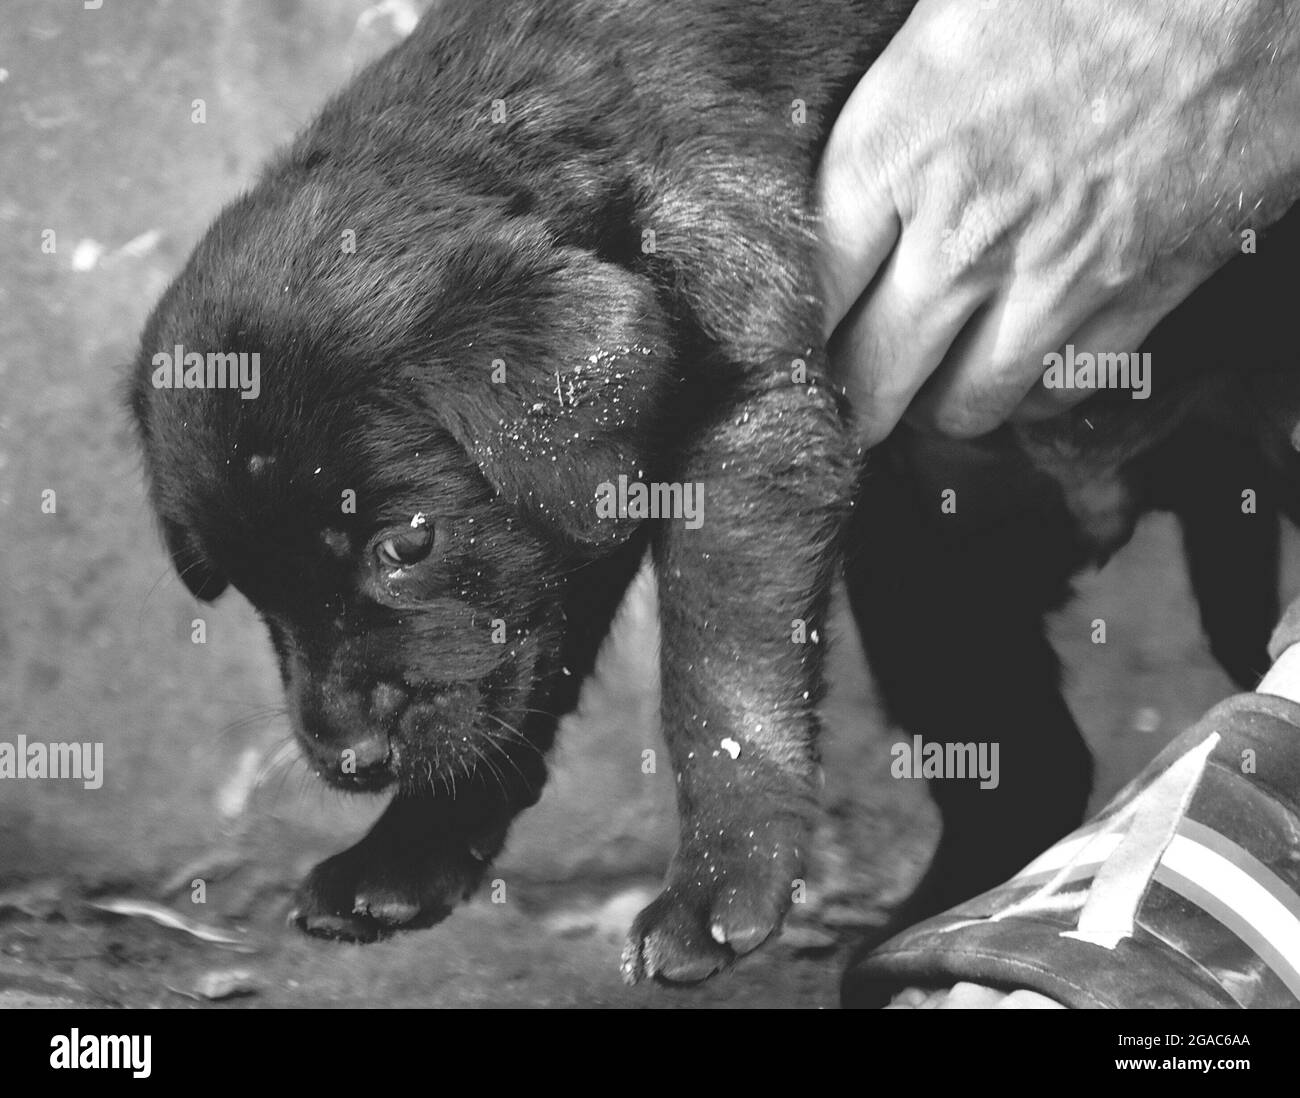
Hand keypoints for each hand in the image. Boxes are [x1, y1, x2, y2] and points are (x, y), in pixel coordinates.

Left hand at [818, 0, 1299, 444]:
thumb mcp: (941, 24)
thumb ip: (887, 125)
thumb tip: (845, 199)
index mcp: (894, 150)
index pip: (814, 295)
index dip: (802, 340)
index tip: (803, 358)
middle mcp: (963, 231)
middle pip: (874, 375)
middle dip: (857, 404)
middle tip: (855, 408)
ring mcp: (1053, 271)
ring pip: (966, 403)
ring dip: (940, 410)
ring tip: (933, 396)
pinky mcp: (1142, 288)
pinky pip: (1064, 388)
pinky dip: (1037, 396)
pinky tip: (1026, 371)